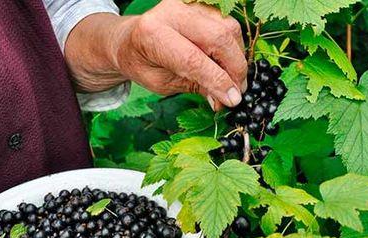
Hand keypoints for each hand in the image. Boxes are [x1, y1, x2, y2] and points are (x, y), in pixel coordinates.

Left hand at [65, 0, 246, 110]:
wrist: (130, 39)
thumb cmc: (143, 63)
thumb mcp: (163, 84)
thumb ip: (195, 87)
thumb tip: (226, 98)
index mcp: (152, 34)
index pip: (193, 59)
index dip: (218, 81)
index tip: (233, 99)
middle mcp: (172, 12)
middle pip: (218, 38)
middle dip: (235, 68)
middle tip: (237, 91)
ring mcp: (189, 4)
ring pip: (229, 29)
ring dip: (237, 58)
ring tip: (232, 80)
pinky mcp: (201, 4)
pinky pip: (229, 24)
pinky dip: (233, 47)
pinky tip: (226, 63)